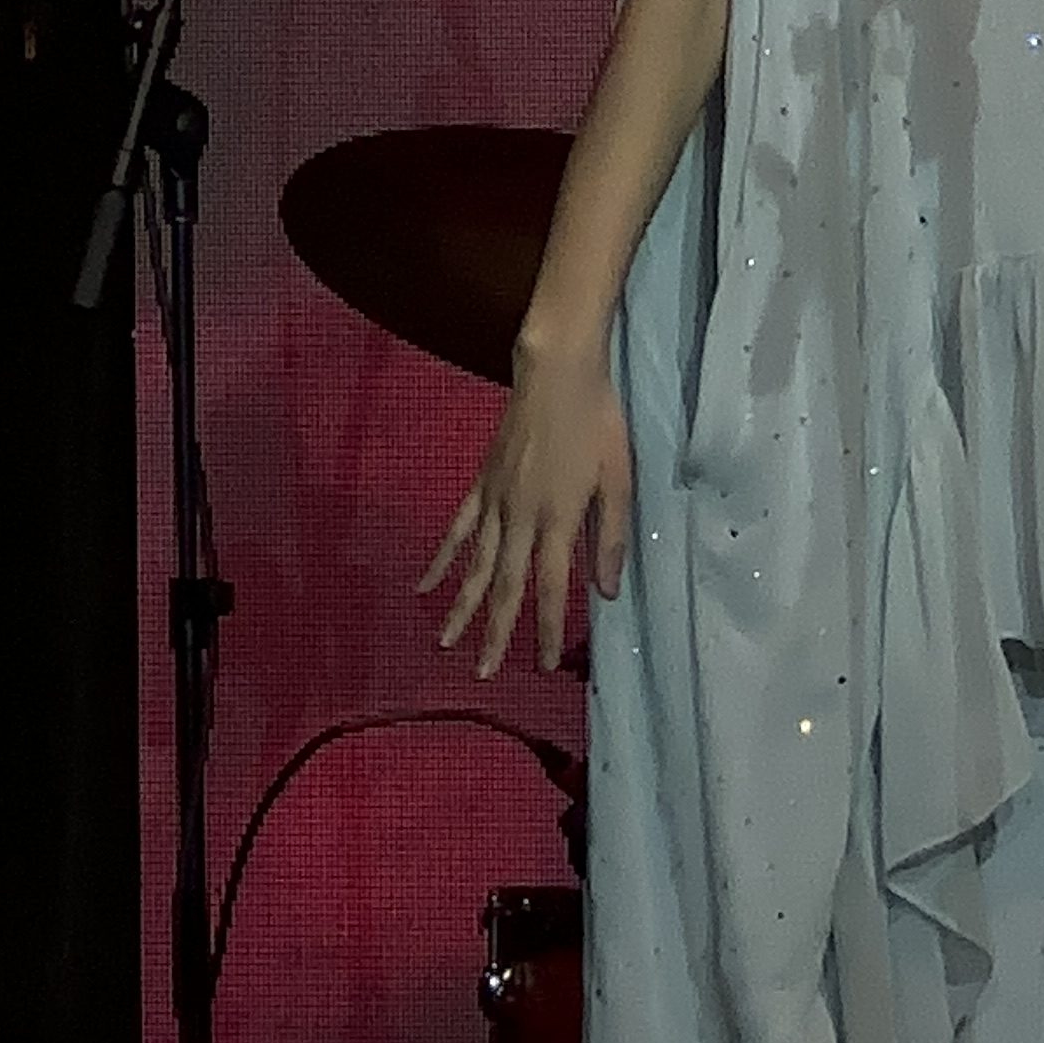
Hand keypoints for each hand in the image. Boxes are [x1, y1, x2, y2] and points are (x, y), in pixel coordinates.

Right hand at [419, 340, 632, 678]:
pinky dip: (441, 559)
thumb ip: (611, 538)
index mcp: (559, 520)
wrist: (555, 370)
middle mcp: (521, 518)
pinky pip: (457, 529)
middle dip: (495, 633)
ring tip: (445, 643)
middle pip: (504, 586)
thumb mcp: (618, 480)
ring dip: (461, 607)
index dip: (546, 629)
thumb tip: (607, 592)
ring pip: (475, 565)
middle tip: (483, 673)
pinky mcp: (481, 484)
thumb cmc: (597, 421)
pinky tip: (425, 585)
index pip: (550, 588)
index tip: (542, 665)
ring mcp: (495, 501)